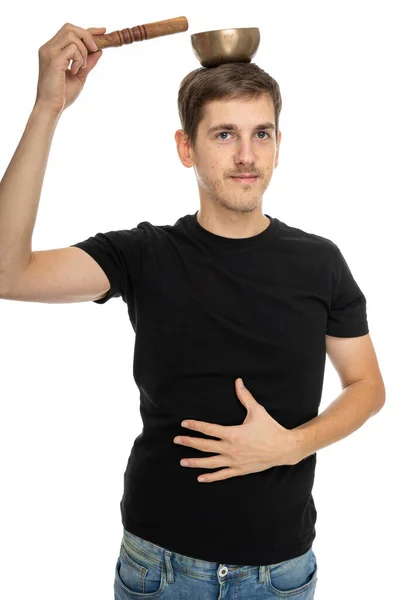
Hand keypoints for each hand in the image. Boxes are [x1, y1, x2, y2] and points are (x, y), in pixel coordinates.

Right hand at [35, 22, 105, 116]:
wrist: (51, 107)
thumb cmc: (62, 95)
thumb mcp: (79, 76)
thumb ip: (87, 63)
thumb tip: (99, 51)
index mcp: (53, 50)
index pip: (70, 32)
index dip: (88, 30)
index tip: (103, 31)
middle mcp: (48, 47)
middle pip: (70, 27)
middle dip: (87, 36)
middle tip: (95, 50)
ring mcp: (49, 52)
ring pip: (72, 35)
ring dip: (83, 51)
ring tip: (81, 67)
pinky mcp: (53, 59)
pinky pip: (72, 49)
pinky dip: (79, 59)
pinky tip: (75, 71)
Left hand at [173, 378, 297, 482]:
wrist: (284, 448)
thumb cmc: (270, 428)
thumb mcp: (257, 411)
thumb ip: (245, 397)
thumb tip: (238, 381)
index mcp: (233, 433)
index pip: (209, 429)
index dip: (195, 426)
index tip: (184, 424)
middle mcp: (231, 448)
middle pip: (205, 446)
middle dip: (189, 442)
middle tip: (176, 440)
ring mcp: (234, 461)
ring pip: (210, 462)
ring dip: (195, 462)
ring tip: (182, 461)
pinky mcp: (240, 470)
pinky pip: (222, 474)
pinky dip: (210, 477)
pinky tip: (200, 478)